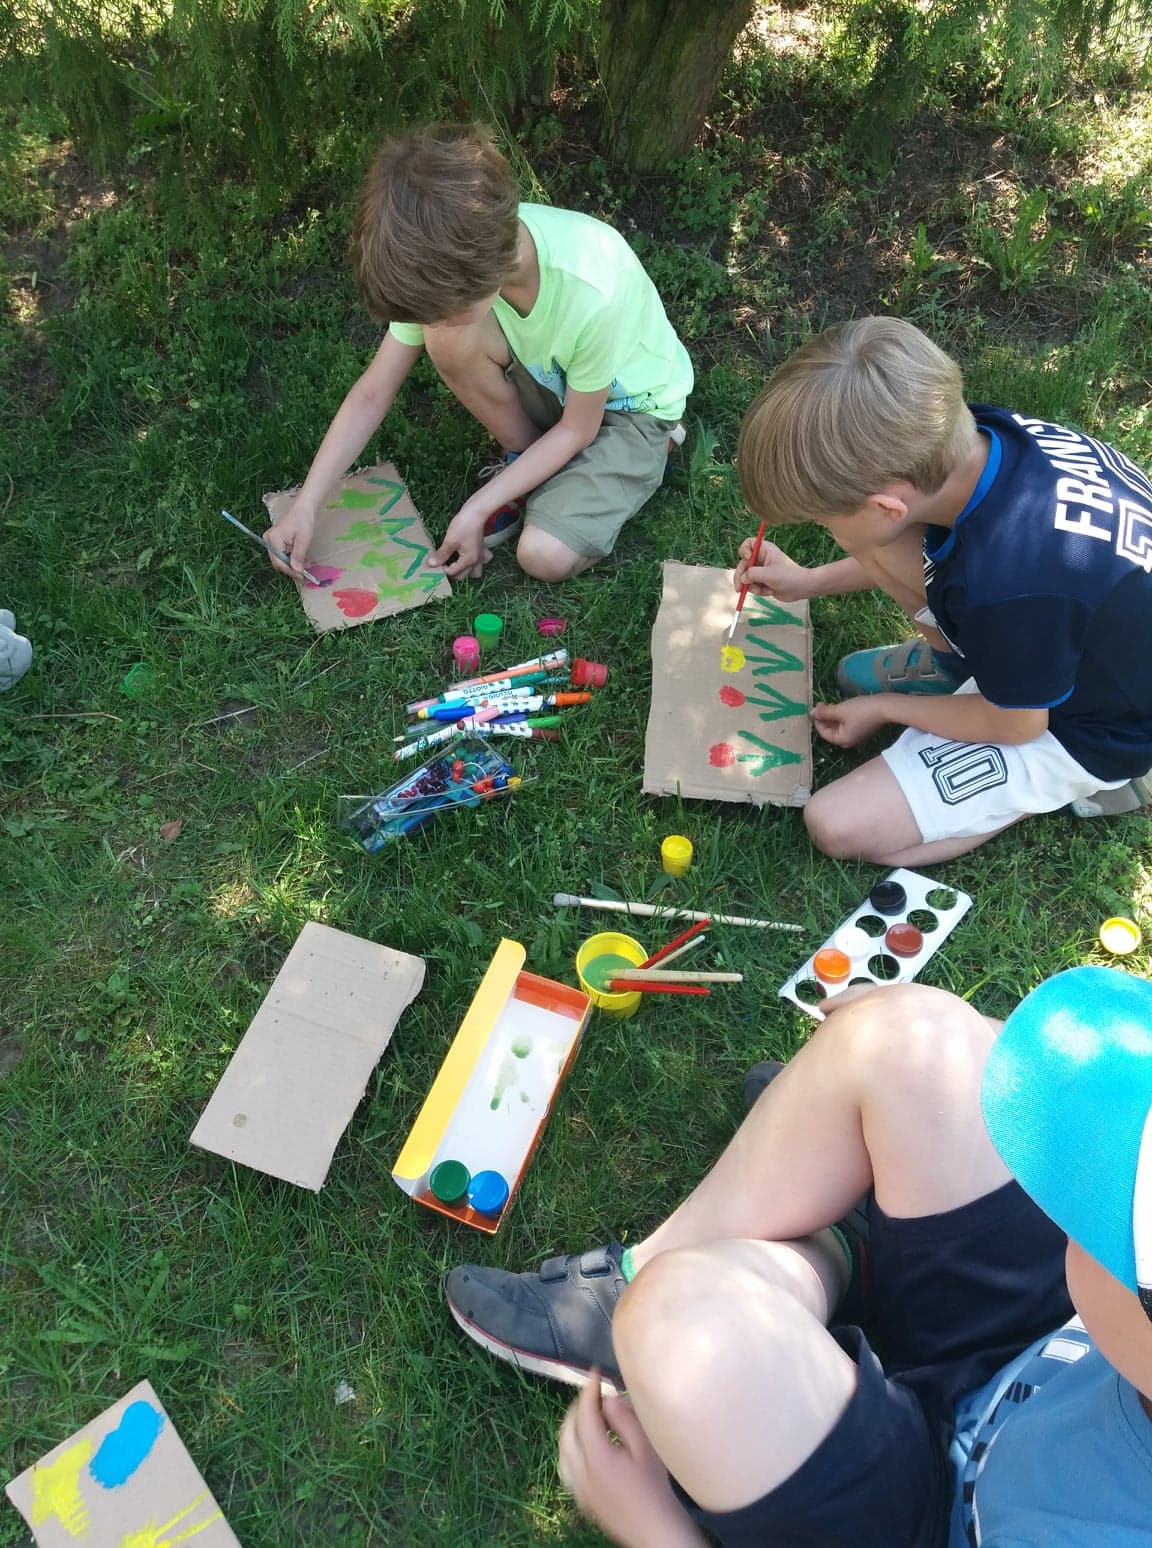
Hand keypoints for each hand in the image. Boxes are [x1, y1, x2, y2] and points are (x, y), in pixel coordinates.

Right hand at [263, 499, 315, 577]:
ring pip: (280, 559)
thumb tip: (297, 572)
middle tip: (305, 573)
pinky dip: (291, 558)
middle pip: (278, 562)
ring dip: (292, 564)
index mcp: (273, 540)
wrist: (304, 508)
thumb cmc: (303, 521)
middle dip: (291, 568)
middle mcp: (268, 541)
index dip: (290, 571)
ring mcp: (271, 541)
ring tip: (306, 565)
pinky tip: (302, 559)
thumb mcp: (303, 540)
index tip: (302, 576)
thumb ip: (298, 556)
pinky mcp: (276, 541)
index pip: (279, 562)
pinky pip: (282, 554)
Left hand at [427, 503, 489, 580]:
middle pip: (463, 576)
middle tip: (444, 563)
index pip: (453, 572)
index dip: (442, 568)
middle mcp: (476, 561)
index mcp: (468, 560)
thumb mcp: (450, 541)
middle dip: (453, 572)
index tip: (436, 560)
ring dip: (466, 571)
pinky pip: (481, 561)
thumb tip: (431, 564)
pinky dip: (476, 562)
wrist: (476, 512)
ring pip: (475, 572)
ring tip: (458, 564)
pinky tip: (469, 555)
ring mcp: (481, 556)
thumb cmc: (463, 525)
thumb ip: (441, 554)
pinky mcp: (482, 549)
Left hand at [557, 1377, 706, 1547]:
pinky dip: (568, 1448)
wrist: (654, 1531)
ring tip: (586, 1413)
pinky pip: (565, 1467)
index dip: (589, 1390)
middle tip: (593, 1391)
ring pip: (562, 1449)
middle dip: (578, 1406)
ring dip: (570, 1426)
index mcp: (598, 1457)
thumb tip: (608, 1399)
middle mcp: (582, 1472)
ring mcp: (579, 1488)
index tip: (595, 1372)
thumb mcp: (646, 1450)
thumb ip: (625, 1421)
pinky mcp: (581, 1499)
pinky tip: (581, 1445)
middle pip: (567, 1430)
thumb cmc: (656, 1489)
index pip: (585, 1415)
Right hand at [734, 538, 812, 602]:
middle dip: (741, 577)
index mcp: (764, 550)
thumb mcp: (768, 574)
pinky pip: (753, 586)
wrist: (802, 588)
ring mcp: (761, 571)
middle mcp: (761, 559)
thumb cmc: (788, 576)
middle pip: (743, 565)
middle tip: (739, 589)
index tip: (747, 559)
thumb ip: (752, 574)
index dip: (744, 551)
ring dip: (752, 586)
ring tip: (764, 590)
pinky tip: (769, 592)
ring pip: (747, 578)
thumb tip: (742, 579)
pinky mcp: (763, 581)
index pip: (748, 544)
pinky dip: (759, 590)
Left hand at [811, 697, 890, 747]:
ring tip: (829, 703)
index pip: (824, 733)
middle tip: (821, 704)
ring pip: (839, 726)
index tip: (814, 708)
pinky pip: (847, 723)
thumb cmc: (861, 710)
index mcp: (843, 740)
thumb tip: (812, 713)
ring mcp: (857, 735)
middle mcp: (850, 741)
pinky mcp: (863, 727)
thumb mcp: (840, 710)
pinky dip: (841, 716)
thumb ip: (824, 713)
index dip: (817, 720)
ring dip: (832, 715)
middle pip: (831, 730)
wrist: (886, 707)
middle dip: (825, 717)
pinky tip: (840, 706)